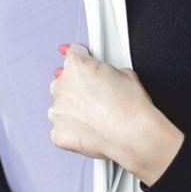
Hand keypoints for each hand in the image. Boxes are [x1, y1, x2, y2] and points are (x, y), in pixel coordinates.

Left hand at [50, 44, 182, 184]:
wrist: (134, 135)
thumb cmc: (131, 106)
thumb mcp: (125, 72)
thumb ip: (104, 70)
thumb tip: (104, 75)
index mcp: (75, 66)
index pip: (72, 56)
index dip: (84, 63)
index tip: (87, 69)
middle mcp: (61, 86)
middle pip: (64, 82)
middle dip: (78, 88)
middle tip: (98, 98)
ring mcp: (57, 110)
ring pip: (61, 107)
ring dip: (74, 110)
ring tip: (97, 117)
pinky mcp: (58, 133)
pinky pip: (62, 129)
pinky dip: (73, 130)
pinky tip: (91, 131)